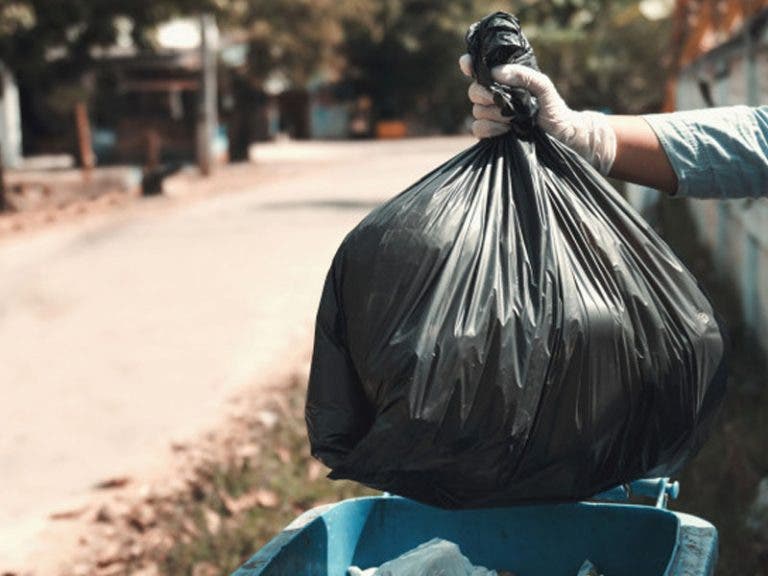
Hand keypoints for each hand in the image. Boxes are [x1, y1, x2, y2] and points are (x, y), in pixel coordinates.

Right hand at [459, 54, 616, 174]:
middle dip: (485, 94)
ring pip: (476, 111)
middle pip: (474, 91)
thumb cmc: (555, 109)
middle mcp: (496, 97)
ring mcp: (493, 116)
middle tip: (500, 100)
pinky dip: (489, 128)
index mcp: (505, 81)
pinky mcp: (492, 135)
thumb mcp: (544, 87)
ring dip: (493, 114)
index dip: (469, 65)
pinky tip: (505, 130)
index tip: (468, 66)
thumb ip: (525, 75)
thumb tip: (497, 73)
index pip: (480, 69)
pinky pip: (477, 129)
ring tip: (512, 118)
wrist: (562, 137)